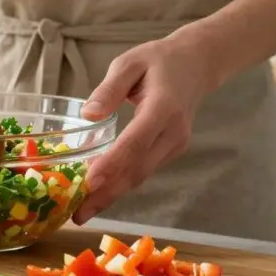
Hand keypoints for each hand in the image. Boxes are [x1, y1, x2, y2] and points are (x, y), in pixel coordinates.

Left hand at [72, 33, 221, 223]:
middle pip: (138, 169)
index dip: (112, 164)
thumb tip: (88, 115)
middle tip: (77, 215)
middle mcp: (173, 133)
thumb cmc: (159, 60)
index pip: (136, 141)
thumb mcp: (130, 62)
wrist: (197, 64)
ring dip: (112, 195)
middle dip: (107, 194)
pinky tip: (98, 195)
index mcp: (163, 107)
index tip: (89, 183)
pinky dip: (121, 184)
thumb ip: (109, 88)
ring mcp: (175, 145)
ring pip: (141, 175)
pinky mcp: (171, 151)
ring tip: (82, 212)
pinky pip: (144, 171)